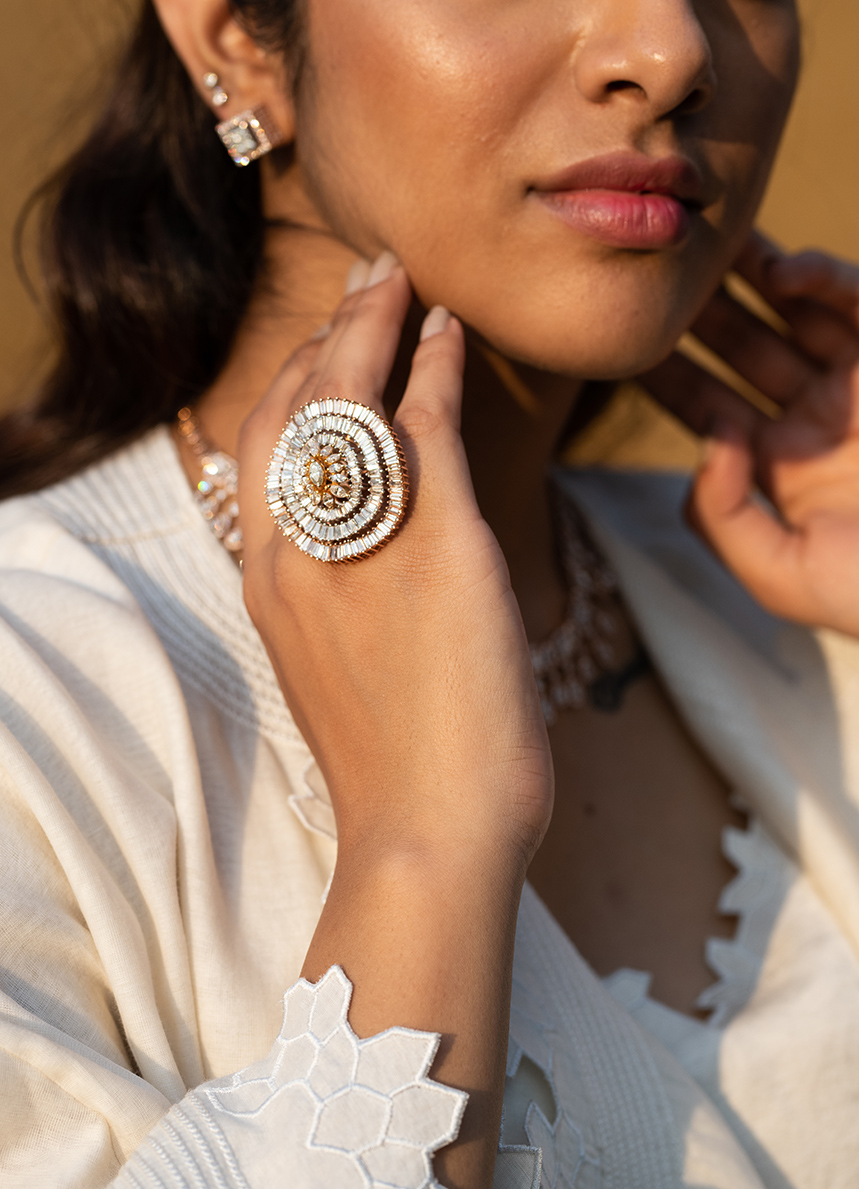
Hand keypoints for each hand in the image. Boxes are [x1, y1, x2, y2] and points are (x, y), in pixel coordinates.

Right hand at [237, 255, 551, 1188]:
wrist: (431, 833)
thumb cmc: (401, 770)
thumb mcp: (342, 674)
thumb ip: (345, 598)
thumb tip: (381, 558)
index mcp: (268, 583)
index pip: (260, 450)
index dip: (291, 383)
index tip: (324, 348)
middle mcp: (293, 546)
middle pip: (290, 402)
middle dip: (324, 331)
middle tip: (363, 283)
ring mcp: (357, 534)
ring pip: (348, 391)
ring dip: (374, 323)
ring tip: (401, 281)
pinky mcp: (431, 535)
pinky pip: (424, 416)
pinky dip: (435, 361)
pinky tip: (449, 330)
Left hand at [641, 231, 858, 637]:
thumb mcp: (782, 576)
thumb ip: (722, 517)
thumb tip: (710, 436)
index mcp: (778, 467)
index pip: (707, 407)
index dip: (664, 375)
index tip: (619, 343)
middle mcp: (812, 418)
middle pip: (742, 349)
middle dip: (699, 312)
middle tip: (652, 272)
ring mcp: (856, 385)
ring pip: (793, 313)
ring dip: (749, 275)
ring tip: (704, 243)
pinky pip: (854, 303)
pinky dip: (821, 279)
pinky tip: (779, 271)